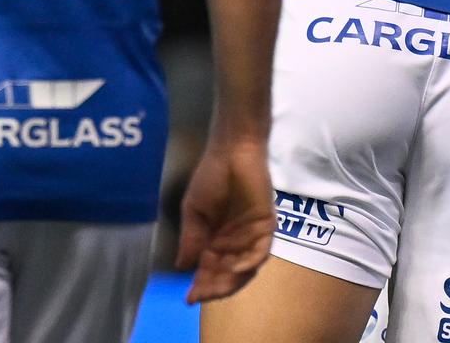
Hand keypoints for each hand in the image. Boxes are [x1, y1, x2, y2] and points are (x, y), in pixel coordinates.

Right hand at [177, 135, 274, 304]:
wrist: (231, 151)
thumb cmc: (211, 177)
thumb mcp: (194, 211)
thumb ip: (191, 239)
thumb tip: (182, 268)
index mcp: (216, 239)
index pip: (210, 269)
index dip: (201, 285)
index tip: (189, 299)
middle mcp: (235, 241)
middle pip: (227, 274)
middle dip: (214, 287)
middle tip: (201, 295)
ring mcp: (251, 234)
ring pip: (244, 268)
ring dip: (231, 280)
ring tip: (214, 287)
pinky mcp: (266, 225)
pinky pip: (260, 251)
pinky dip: (249, 262)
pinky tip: (235, 269)